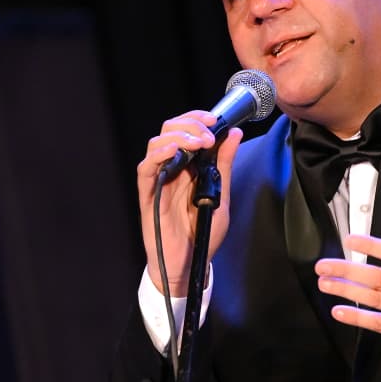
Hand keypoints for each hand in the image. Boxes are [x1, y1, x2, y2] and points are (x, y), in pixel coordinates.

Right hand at [137, 111, 242, 295]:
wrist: (190, 263)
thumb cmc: (202, 231)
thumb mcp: (221, 194)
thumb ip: (224, 164)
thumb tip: (234, 133)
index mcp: (189, 165)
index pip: (187, 129)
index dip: (198, 118)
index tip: (216, 120)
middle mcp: (172, 168)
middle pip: (170, 129)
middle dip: (190, 124)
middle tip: (209, 134)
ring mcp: (158, 179)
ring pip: (157, 143)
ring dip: (178, 137)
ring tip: (199, 143)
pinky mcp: (148, 194)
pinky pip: (146, 168)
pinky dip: (159, 155)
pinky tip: (174, 152)